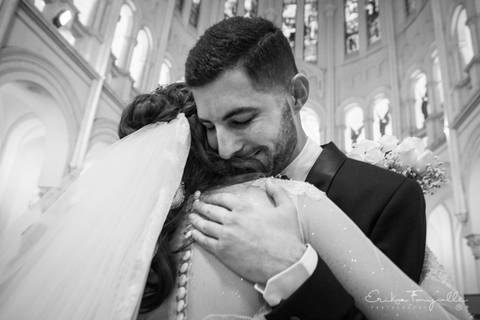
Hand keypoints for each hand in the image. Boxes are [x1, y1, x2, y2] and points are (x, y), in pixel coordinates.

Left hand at [189, 179, 305, 283]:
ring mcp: (225, 236)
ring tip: (191, 217)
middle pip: (210, 210)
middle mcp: (232, 220)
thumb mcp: (287, 209)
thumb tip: (270, 182)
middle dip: (200, 206)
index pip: (222, 198)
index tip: (207, 196)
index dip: (212, 196)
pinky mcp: (223, 252)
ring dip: (195, 220)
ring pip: (204, 225)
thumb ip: (277, 193)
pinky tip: (193, 234)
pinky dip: (197, 236)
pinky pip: (204, 242)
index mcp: (245, 208)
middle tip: (195, 205)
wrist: (284, 264)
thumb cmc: (287, 237)